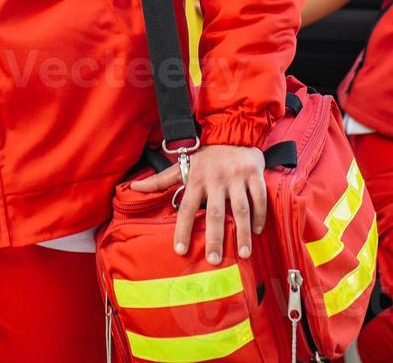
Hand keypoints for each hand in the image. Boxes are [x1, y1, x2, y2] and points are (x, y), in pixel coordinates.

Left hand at [131, 144, 267, 263]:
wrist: (233, 132)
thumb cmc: (206, 156)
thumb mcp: (183, 164)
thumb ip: (160, 180)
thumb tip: (133, 187)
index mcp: (196, 178)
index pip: (186, 207)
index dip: (182, 229)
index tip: (180, 250)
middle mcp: (215, 179)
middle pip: (215, 213)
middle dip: (215, 238)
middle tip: (214, 260)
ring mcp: (236, 177)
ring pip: (240, 209)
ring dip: (242, 233)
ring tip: (242, 255)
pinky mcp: (254, 174)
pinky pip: (259, 198)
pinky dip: (259, 216)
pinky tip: (258, 232)